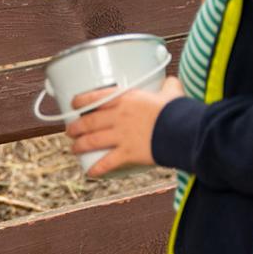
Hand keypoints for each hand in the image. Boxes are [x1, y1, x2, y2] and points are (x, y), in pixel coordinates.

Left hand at [66, 77, 184, 176]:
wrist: (182, 129)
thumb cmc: (177, 110)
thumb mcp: (172, 93)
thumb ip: (169, 87)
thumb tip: (173, 81)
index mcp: (126, 98)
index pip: (96, 97)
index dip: (81, 100)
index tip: (73, 103)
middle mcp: (118, 116)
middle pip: (89, 121)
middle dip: (76, 127)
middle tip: (70, 130)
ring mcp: (121, 135)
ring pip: (92, 141)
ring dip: (79, 145)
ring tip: (74, 148)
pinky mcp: (127, 153)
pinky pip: (107, 162)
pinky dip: (97, 169)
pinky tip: (90, 172)